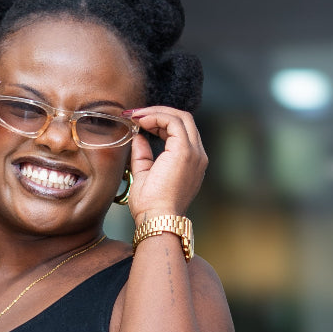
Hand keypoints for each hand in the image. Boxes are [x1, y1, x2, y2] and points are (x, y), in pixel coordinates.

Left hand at [120, 105, 207, 221]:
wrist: (157, 219)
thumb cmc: (150, 206)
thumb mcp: (144, 175)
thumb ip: (143, 155)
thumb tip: (138, 136)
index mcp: (191, 162)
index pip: (180, 131)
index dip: (159, 122)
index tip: (138, 122)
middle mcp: (197, 155)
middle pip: (184, 120)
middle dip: (158, 112)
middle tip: (135, 115)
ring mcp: (194, 153)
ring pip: (181, 117)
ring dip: (156, 112)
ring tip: (135, 116)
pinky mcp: (185, 151)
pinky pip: (173, 122)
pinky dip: (156, 117)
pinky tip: (141, 121)